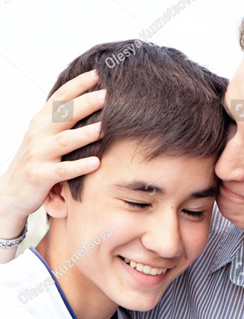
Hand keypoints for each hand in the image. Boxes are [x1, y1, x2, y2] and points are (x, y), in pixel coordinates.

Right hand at [0, 69, 105, 236]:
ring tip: (105, 128)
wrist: (10, 192)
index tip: (97, 74)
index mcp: (41, 123)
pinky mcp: (41, 176)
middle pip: (63, 115)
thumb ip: (61, 121)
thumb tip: (87, 101)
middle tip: (106, 95)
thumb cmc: (35, 162)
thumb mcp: (44, 137)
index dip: (77, 85)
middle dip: (85, 104)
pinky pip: (62, 171)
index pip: (59, 98)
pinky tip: (96, 163)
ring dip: (84, 134)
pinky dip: (79, 166)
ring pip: (64, 141)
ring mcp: (39, 155)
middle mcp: (38, 135)